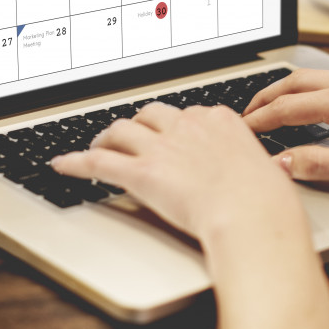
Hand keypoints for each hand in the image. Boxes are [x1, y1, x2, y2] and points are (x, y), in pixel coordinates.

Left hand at [50, 102, 303, 241]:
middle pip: (150, 114)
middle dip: (139, 124)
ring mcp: (162, 147)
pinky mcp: (142, 172)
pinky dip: (76, 162)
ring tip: (99, 146)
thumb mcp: (265, 171)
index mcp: (219, 120)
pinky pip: (99, 161)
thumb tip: (256, 174)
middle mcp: (188, 126)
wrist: (253, 215)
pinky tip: (63, 165)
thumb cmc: (265, 201)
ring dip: (107, 138)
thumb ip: (250, 165)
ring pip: (121, 130)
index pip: (188, 113)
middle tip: (131, 137)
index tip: (170, 135)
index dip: (173, 126)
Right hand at [243, 69, 328, 189]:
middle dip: (266, 96)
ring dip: (289, 90)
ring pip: (316, 77)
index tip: (241, 131)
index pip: (289, 108)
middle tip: (245, 114)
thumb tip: (282, 162)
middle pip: (296, 82)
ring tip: (272, 106)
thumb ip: (320, 165)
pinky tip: (316, 103)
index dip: (261, 121)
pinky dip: (312, 89)